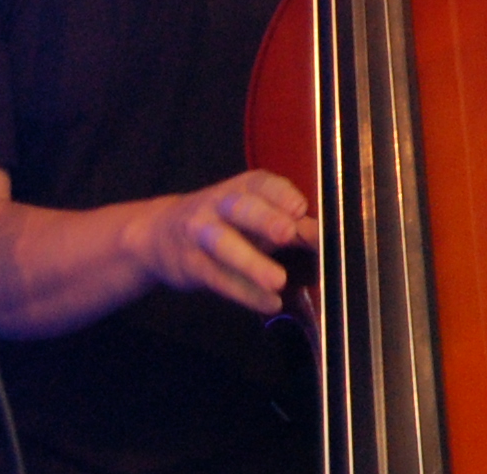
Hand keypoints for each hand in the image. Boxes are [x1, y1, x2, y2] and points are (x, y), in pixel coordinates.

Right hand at [122, 170, 315, 315]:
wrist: (159, 234)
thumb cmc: (226, 222)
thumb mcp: (256, 215)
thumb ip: (292, 224)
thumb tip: (326, 236)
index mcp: (243, 187)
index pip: (262, 183)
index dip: (281, 194)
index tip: (301, 208)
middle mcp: (219, 204)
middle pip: (241, 209)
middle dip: (265, 219)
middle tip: (289, 234)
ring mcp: (201, 233)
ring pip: (225, 245)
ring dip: (252, 263)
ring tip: (279, 281)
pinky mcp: (191, 264)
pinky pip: (218, 278)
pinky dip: (245, 292)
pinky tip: (269, 303)